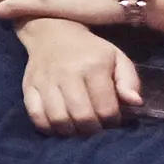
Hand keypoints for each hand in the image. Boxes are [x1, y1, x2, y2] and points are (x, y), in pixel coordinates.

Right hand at [20, 19, 140, 134]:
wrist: (51, 32)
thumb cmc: (90, 50)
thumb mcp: (117, 58)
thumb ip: (129, 81)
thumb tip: (134, 103)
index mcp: (93, 66)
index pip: (106, 108)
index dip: (112, 121)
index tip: (112, 118)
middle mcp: (67, 74)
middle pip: (82, 117)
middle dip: (93, 129)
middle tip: (95, 125)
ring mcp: (45, 81)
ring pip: (58, 119)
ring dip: (71, 131)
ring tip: (78, 127)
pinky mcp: (28, 86)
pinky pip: (35, 115)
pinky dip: (48, 127)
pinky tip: (58, 125)